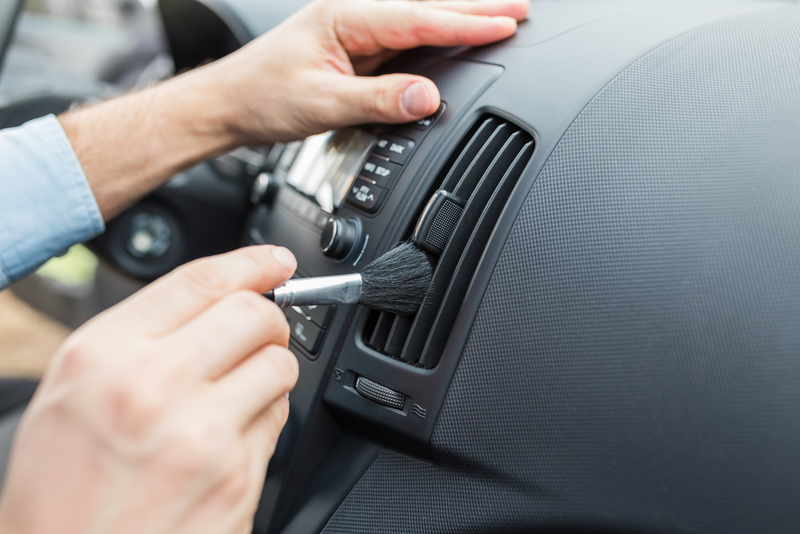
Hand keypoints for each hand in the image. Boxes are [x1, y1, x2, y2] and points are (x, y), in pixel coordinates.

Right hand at [0, 246, 298, 533]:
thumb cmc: (60, 491)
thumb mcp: (72, 392)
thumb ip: (140, 337)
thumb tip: (212, 302)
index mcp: (104, 356)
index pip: (201, 281)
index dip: (251, 263)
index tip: (275, 262)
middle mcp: (155, 387)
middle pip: (255, 315)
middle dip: (267, 318)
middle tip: (258, 332)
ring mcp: (202, 435)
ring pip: (280, 364)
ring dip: (268, 369)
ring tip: (234, 393)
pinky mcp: (237, 478)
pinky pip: (279, 420)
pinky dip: (265, 417)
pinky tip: (229, 436)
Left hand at [59, 0, 528, 218]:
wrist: (227, 105)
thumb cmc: (260, 97)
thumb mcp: (321, 104)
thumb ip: (377, 101)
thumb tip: (428, 98)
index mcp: (345, 18)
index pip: (418, 19)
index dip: (465, 23)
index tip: (506, 23)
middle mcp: (351, 19)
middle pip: (425, 9)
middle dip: (475, 9)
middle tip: (521, 8)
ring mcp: (353, 36)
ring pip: (417, 24)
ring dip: (457, 21)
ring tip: (498, 18)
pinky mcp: (351, 54)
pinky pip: (403, 43)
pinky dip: (434, 40)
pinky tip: (450, 42)